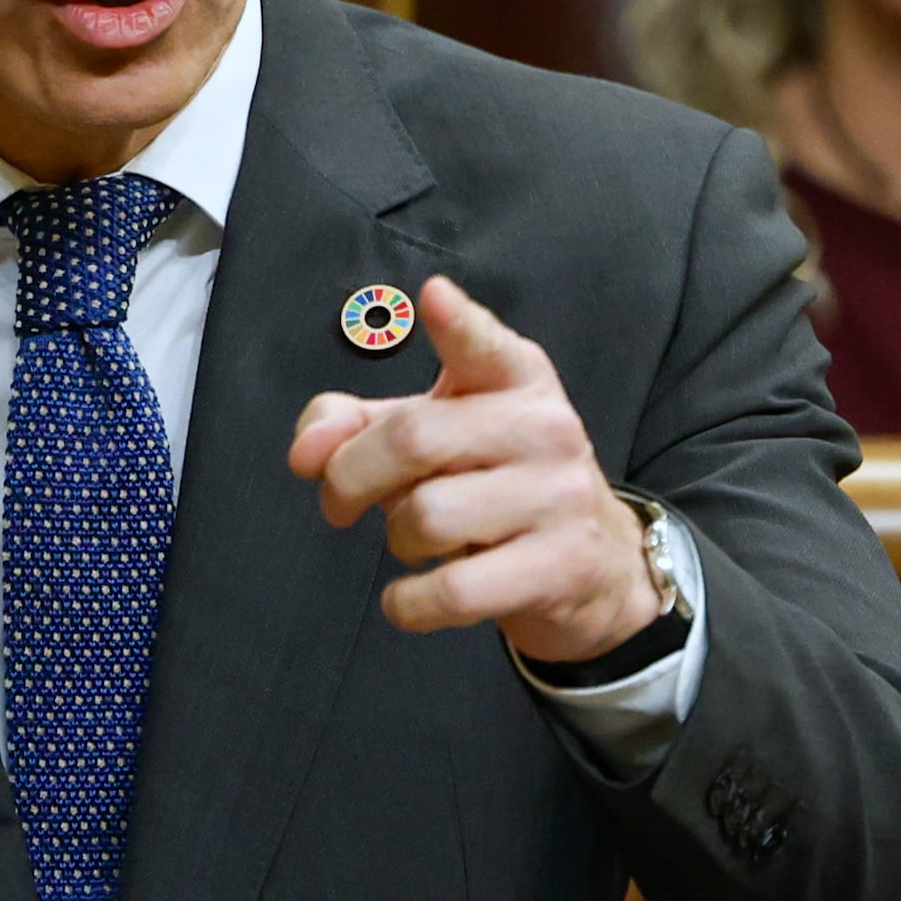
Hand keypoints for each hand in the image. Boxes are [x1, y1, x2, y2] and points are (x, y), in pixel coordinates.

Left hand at [283, 274, 662, 661]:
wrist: (595, 564)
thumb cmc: (494, 486)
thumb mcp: (434, 439)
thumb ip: (353, 426)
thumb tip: (305, 452)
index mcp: (515, 378)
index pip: (484, 345)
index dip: (457, 324)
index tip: (433, 297)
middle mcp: (545, 427)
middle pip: (413, 440)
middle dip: (350, 479)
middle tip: (338, 504)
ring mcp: (560, 497)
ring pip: (427, 518)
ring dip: (396, 541)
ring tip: (414, 542)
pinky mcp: (562, 565)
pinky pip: (454, 590)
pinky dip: (408, 604)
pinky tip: (409, 598)